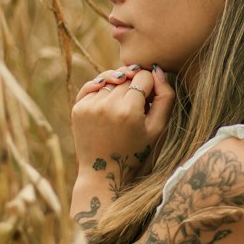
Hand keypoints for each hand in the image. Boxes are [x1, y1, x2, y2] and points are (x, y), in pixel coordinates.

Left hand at [72, 64, 173, 185]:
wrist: (103, 173)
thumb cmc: (136, 152)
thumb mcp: (158, 128)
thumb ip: (165, 97)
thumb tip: (157, 70)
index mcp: (129, 110)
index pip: (144, 76)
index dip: (151, 86)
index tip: (150, 100)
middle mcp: (107, 105)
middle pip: (127, 76)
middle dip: (135, 85)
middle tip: (137, 105)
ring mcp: (90, 106)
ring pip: (110, 78)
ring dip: (119, 86)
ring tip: (123, 103)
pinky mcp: (78, 108)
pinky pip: (93, 86)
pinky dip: (102, 89)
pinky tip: (109, 101)